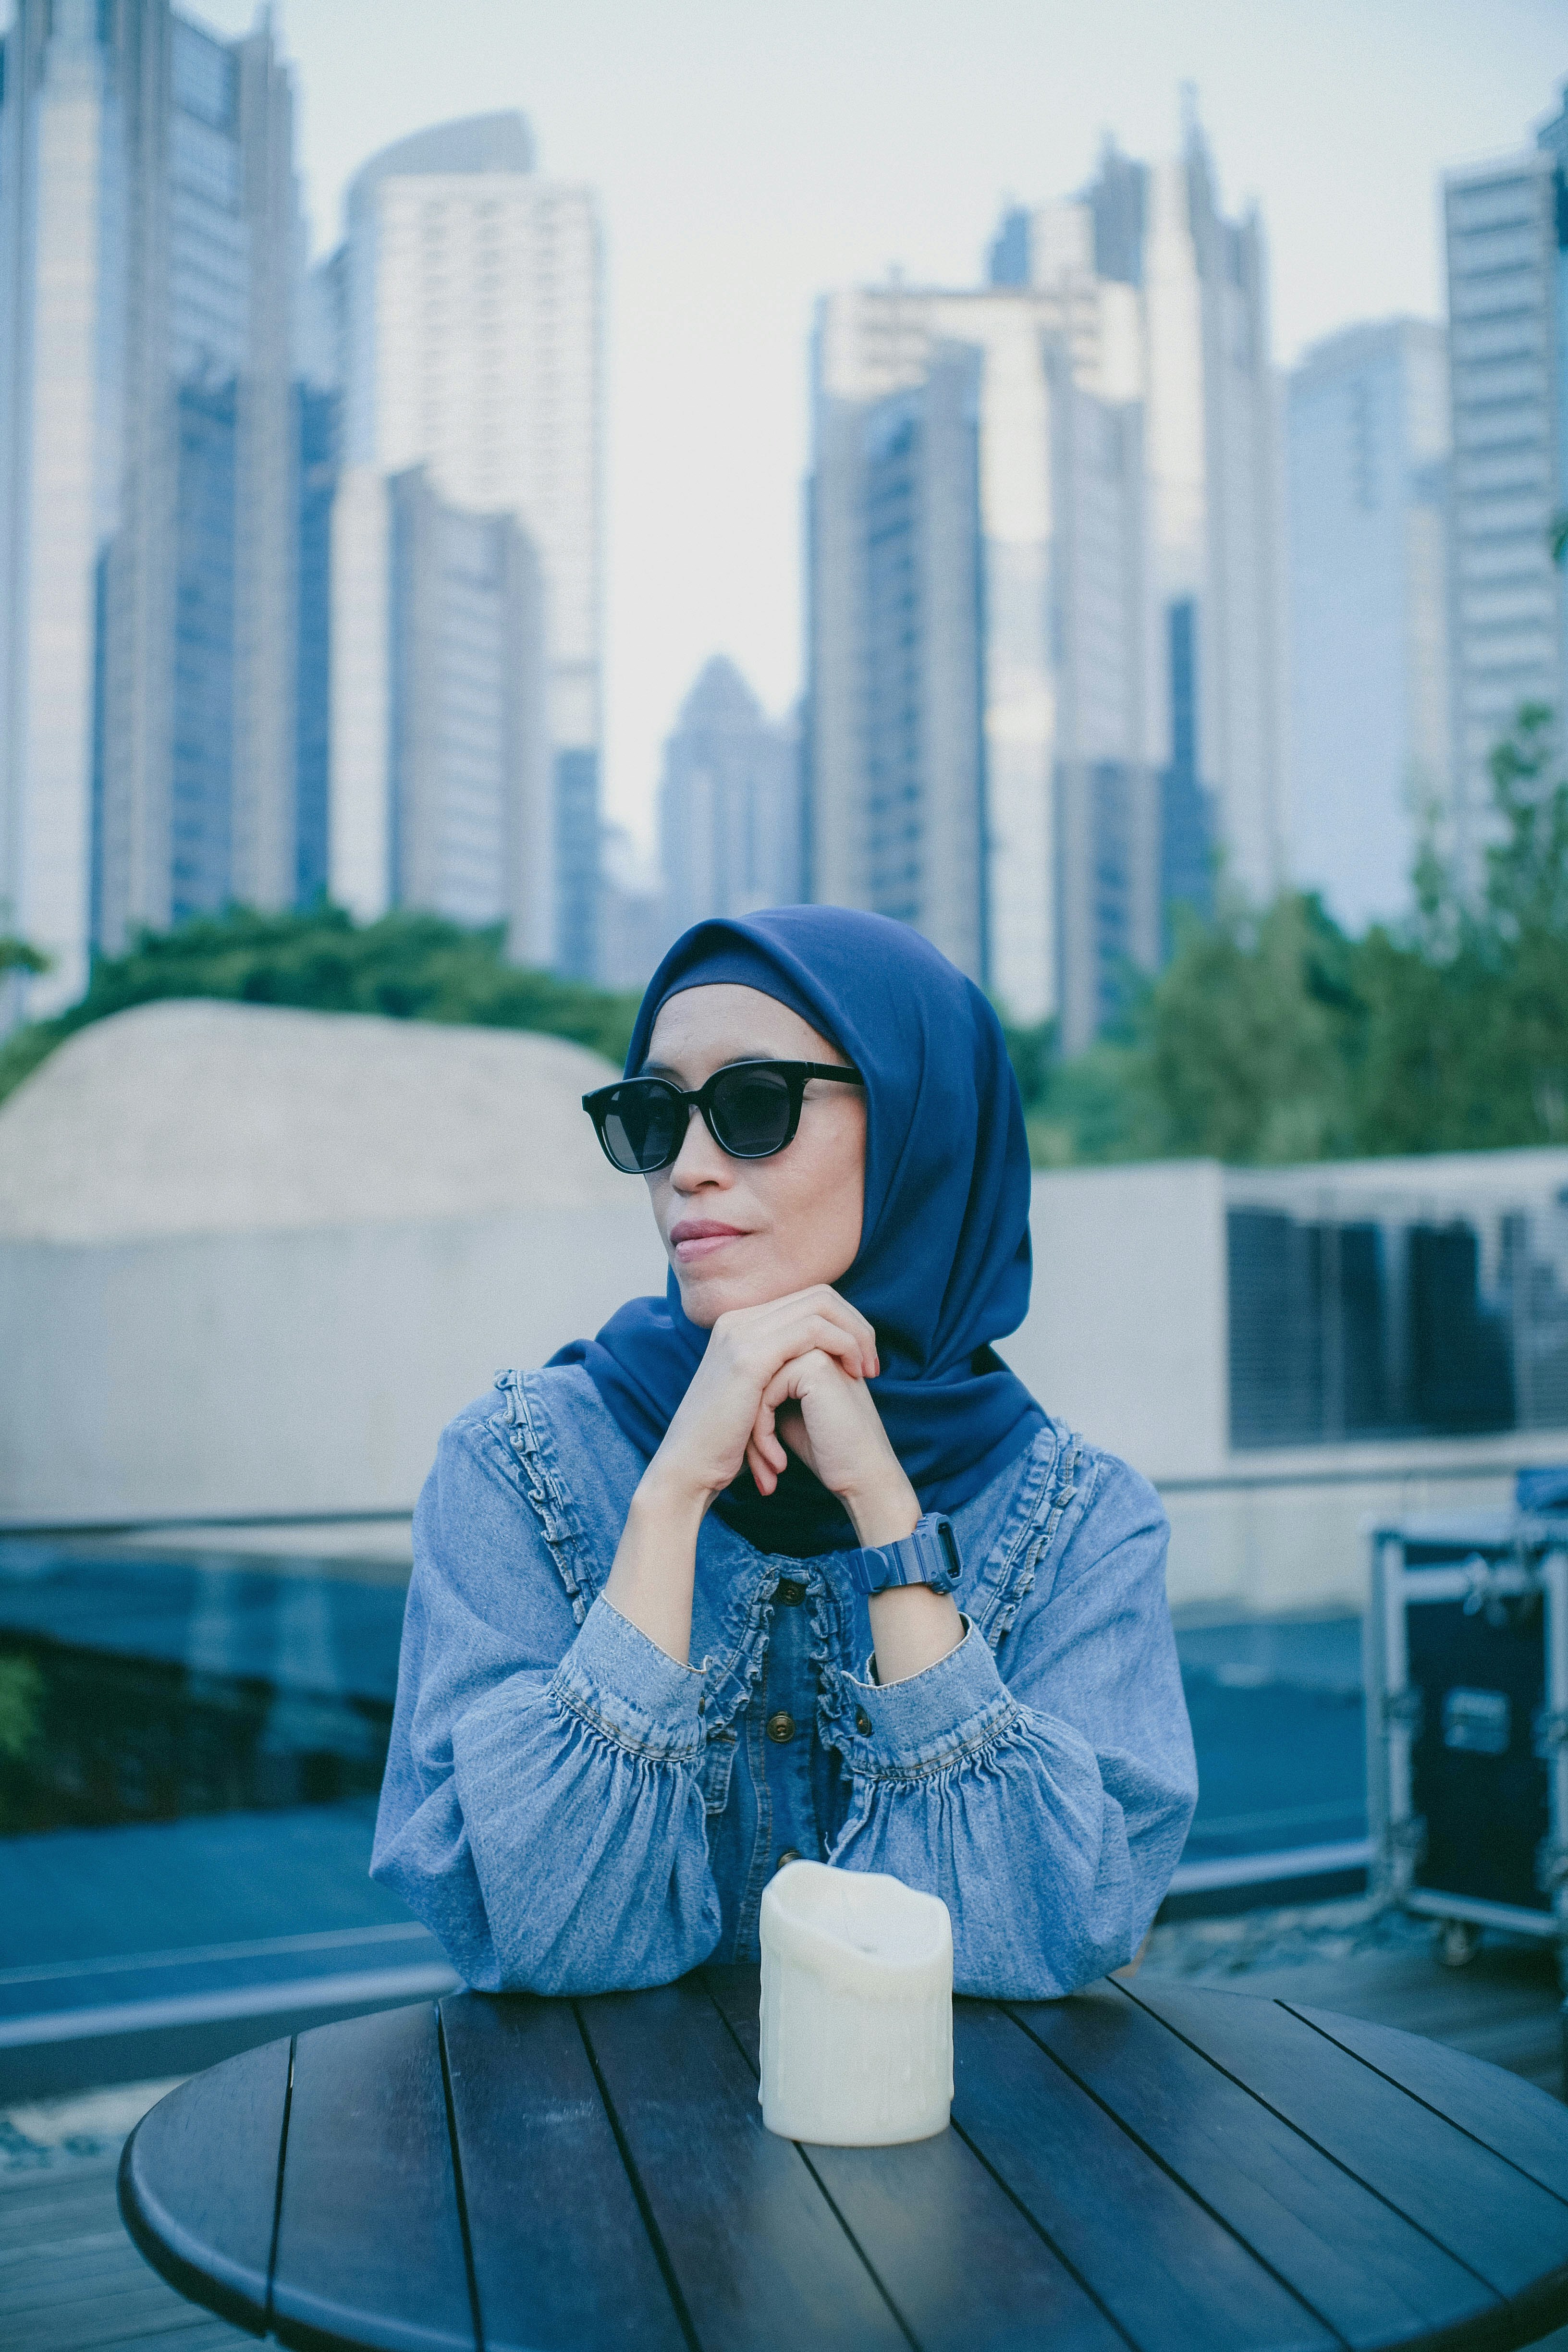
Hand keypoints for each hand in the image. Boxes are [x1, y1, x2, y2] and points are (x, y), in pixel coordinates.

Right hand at [643, 1285, 878, 1514]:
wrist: (689, 1469)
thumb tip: (823, 1357)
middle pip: (818, 1295)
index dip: (844, 1323)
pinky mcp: (749, 1356)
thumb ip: (781, 1368)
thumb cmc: (725, 1444)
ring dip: (855, 1336)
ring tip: (866, 1372)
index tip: (861, 1360)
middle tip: (872, 1364)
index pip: (807, 1299)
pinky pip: (812, 1331)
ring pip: (820, 1306)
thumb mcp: (756, 1396)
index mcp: (739, 1325)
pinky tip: (851, 1375)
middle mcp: (738, 1320)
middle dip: (856, 1325)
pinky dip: (842, 1346)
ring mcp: (741, 1334)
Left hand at [749, 1348, 919, 1548]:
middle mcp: (816, 1343)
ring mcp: (818, 1350)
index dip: (753, 1417)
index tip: (761, 1458)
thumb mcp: (787, 1411)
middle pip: (752, 1375)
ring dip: (754, 1431)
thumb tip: (729, 1382)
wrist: (862, 1477)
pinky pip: (764, 1391)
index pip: (757, 1371)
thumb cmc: (826, 1450)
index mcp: (810, 1349)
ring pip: (754, 1384)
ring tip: (766, 1468)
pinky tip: (778, 1463)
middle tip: (760, 1466)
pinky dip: (762, 1432)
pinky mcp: (816, 1366)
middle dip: (749, 1423)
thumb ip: (767, 1384)